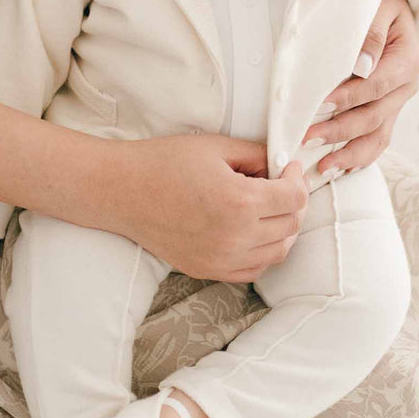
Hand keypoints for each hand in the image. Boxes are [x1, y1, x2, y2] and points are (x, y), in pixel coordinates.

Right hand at [110, 134, 308, 284]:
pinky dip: (263, 252)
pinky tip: (253, 230)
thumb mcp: (217, 147)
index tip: (288, 167)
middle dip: (293, 201)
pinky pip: (254, 269)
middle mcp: (235, 237)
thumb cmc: (165, 162)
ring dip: (282, 228)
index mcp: (240, 202)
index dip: (297, 178)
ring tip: (269, 207)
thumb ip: (257, 155)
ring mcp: (221, 259)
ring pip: (278, 251)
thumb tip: (283, 165)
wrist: (121, 190)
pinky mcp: (208, 270)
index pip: (294, 198)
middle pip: (291, 225)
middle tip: (280, 183)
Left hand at [306, 0, 418, 174]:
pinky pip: (377, 140)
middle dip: (340, 131)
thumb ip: (370, 32)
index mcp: (408, 60)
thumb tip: (361, 66)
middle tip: (307, 137)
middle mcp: (407, 86)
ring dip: (350, 154)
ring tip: (323, 167)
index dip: (350, 97)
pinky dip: (359, 157)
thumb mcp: (377, 4)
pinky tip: (338, 169)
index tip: (321, 104)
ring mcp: (398, 102)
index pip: (377, 86)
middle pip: (375, 117)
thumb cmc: (377, 1)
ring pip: (378, 137)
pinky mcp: (388, 111)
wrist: (389, 5)